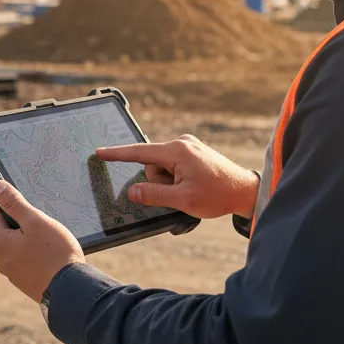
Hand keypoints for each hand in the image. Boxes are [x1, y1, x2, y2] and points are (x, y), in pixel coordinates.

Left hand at [0, 180, 85, 302]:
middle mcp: (1, 260)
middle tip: (45, 229)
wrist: (70, 289)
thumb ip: (14, 202)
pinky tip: (52, 259)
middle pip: (7, 232)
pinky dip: (36, 258)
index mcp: (0, 242)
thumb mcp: (35, 220)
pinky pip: (27, 262)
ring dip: (30, 243)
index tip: (32, 213)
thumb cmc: (54, 252)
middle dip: (23, 226)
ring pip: (18, 248)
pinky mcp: (25, 284)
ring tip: (50, 246)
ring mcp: (12, 274)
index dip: (14, 208)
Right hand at [95, 135, 259, 220]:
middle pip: (151, 165)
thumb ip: (153, 195)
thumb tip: (132, 191)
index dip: (117, 154)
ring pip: (162, 168)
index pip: (139, 152)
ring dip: (169, 183)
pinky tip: (193, 186)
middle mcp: (181, 143)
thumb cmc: (217, 195)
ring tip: (191, 190)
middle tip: (181, 193)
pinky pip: (173, 166)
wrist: (245, 190)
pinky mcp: (193, 153)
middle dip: (158, 182)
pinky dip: (176, 179)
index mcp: (177, 150)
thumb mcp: (182, 200)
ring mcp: (188, 147)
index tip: (99, 153)